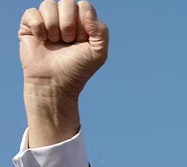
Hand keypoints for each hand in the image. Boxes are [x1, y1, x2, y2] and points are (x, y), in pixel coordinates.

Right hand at [19, 0, 107, 146]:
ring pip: (49, 4)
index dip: (83, 22)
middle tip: (68, 41)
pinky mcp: (29, 26)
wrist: (55, 83)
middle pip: (67, 2)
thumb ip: (101, 30)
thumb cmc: (78, 69)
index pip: (83, 5)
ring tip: (55, 42)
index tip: (81, 40)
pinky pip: (32, 12)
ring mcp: (47, 21)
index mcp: (82, 22)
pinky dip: (38, 27)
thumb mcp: (98, 53)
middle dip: (69, 24)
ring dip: (53, 26)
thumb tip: (85, 8)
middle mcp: (65, 19)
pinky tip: (42, 40)